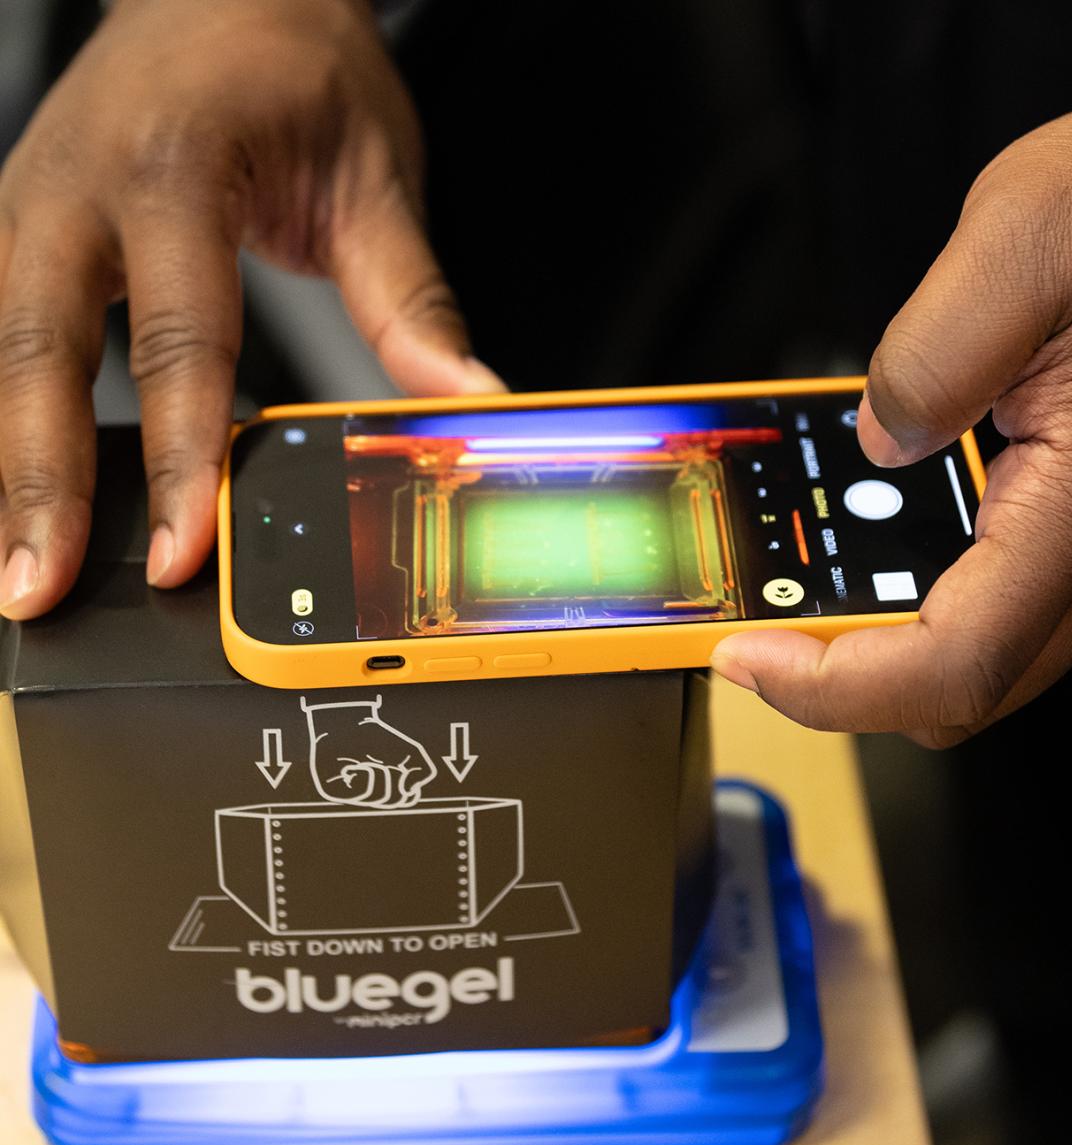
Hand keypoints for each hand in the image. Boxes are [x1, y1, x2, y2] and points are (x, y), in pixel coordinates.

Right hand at [0, 0, 502, 619]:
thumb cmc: (297, 68)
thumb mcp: (374, 178)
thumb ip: (411, 302)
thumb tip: (464, 402)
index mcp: (175, 171)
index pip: (180, 342)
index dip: (175, 457)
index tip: (178, 550)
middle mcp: (82, 186)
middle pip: (41, 357)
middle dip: (38, 487)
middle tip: (36, 588)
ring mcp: (35, 202)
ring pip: (3, 353)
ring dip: (6, 467)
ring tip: (17, 567)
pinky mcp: (25, 224)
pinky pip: (3, 335)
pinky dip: (6, 416)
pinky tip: (15, 486)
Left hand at [712, 100, 1071, 745]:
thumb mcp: (1025, 236)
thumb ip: (931, 355)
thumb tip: (879, 443)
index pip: (957, 656)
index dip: (838, 686)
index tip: (753, 659)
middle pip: (962, 686)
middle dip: (844, 678)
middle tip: (757, 629)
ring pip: (977, 658)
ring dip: (878, 646)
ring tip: (797, 594)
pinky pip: (993, 606)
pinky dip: (918, 605)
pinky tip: (870, 552)